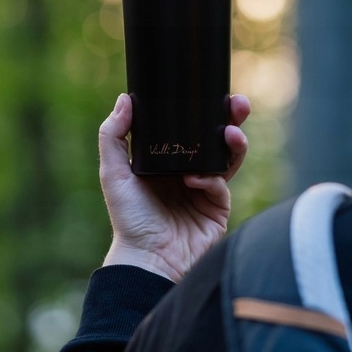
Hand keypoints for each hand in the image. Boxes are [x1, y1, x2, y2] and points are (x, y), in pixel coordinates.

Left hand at [99, 93, 250, 281]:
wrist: (148, 259)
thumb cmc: (128, 219)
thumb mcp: (112, 173)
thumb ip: (113, 135)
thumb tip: (124, 99)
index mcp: (164, 160)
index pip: (188, 128)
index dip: (201, 111)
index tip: (210, 92)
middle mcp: (186, 171)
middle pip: (215, 138)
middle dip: (230, 119)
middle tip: (238, 105)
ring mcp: (205, 190)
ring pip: (227, 157)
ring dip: (233, 142)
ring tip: (231, 133)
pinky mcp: (217, 208)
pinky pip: (221, 184)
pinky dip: (212, 178)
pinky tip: (196, 179)